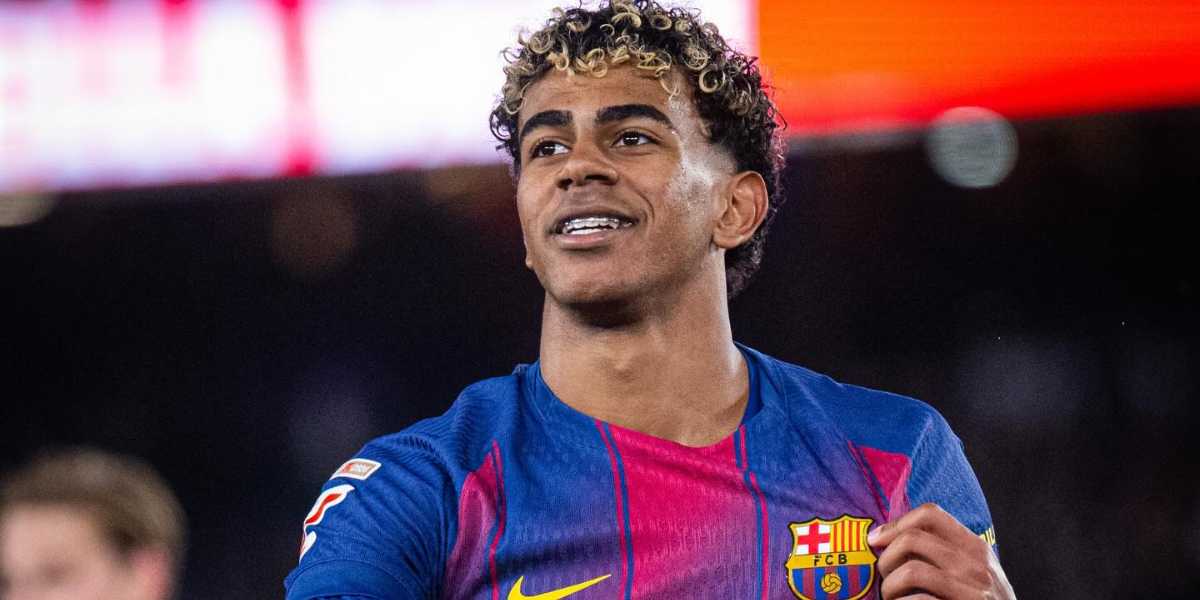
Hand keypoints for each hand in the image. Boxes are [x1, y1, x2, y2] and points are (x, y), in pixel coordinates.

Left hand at [866, 503, 1014, 599]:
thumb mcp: (974, 573)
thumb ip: (947, 554)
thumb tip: (892, 539)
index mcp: (975, 548)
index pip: (931, 514)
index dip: (895, 523)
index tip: (875, 539)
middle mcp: (976, 565)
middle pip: (913, 539)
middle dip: (886, 558)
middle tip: (883, 576)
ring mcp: (973, 590)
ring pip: (912, 571)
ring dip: (890, 586)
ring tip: (891, 596)